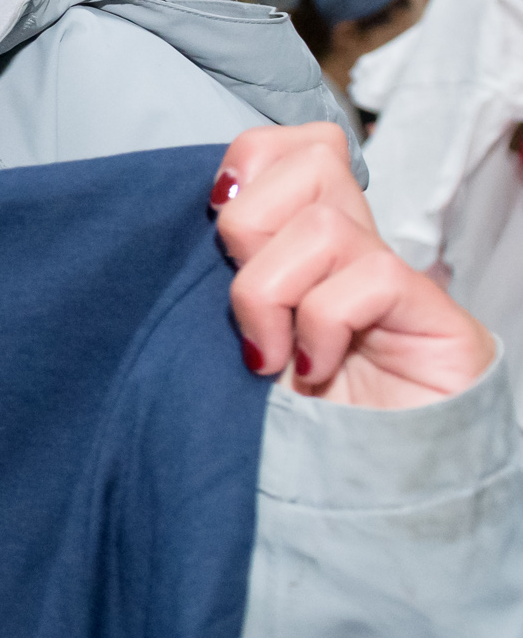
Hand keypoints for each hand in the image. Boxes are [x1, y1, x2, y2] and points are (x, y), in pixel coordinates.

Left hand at [215, 122, 494, 407]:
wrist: (359, 490)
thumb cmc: (293, 421)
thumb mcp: (235, 338)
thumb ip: (223, 280)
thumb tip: (199, 221)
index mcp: (310, 248)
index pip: (292, 147)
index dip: (247, 165)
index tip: (213, 221)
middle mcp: (358, 253)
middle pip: (310, 162)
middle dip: (249, 226)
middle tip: (246, 305)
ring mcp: (399, 284)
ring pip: (324, 225)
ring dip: (270, 292)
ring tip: (270, 355)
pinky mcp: (437, 321)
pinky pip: (367, 280)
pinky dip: (319, 327)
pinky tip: (310, 370)